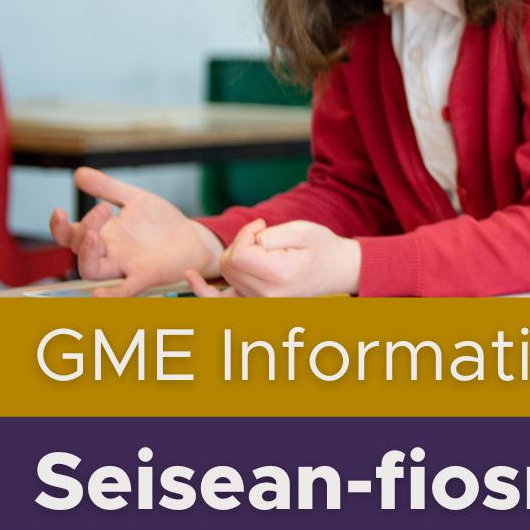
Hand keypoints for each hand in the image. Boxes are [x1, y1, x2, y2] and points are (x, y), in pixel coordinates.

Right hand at [48, 167, 218, 296]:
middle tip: (103, 210)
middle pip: (80, 250)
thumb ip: (108, 188)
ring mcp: (125, 266)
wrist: (192, 239)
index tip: (59, 210)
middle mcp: (108, 253)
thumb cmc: (160, 223)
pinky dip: (111, 294)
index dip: (59, 227)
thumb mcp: (135, 199)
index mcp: (103, 235)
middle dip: (83, 231)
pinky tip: (99, 295)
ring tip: (93, 236)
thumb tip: (78, 173)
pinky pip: (125, 290)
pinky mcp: (145, 276)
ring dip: (87, 256)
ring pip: (92, 270)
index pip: (70, 235)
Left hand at [210, 219, 360, 296]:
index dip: (245, 234)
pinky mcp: (255, 302)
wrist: (339, 270)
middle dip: (241, 242)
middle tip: (265, 234)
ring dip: (236, 255)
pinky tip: (191, 276)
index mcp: (278, 277)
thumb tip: (248, 241)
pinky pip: (219, 301)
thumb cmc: (324, 248)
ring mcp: (259, 302)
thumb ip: (271, 235)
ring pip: (226, 273)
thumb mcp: (303, 230)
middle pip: (228, 263)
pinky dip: (203, 291)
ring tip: (258, 246)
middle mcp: (265, 295)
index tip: (262, 226)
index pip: (238, 255)